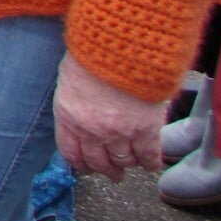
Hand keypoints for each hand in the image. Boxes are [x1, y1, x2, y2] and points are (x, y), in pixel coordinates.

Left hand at [54, 53, 166, 180]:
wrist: (119, 46)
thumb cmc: (91, 54)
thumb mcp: (69, 79)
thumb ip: (74, 103)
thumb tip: (79, 115)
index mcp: (68, 117)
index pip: (71, 152)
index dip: (80, 163)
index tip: (87, 167)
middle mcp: (91, 130)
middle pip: (98, 162)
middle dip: (106, 170)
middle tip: (113, 174)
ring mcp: (119, 133)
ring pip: (123, 160)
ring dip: (127, 165)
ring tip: (131, 166)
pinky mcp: (146, 130)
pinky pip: (148, 155)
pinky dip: (150, 163)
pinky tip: (152, 165)